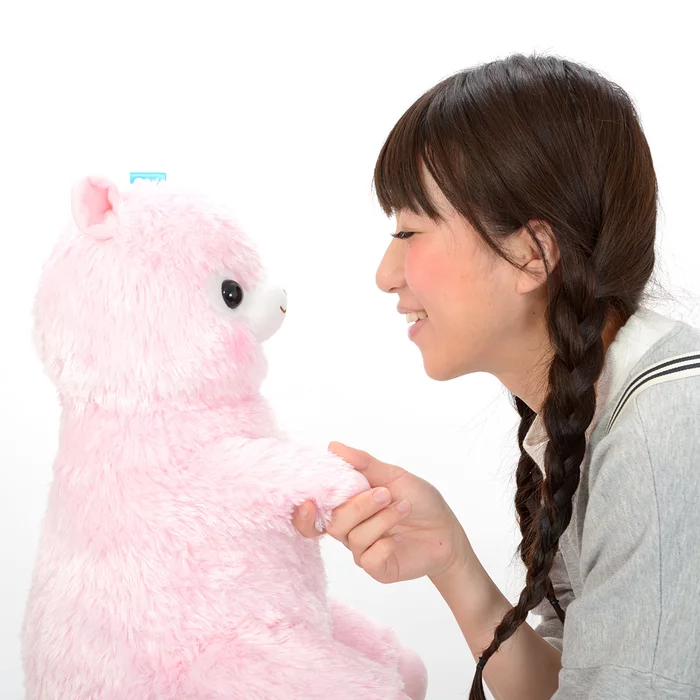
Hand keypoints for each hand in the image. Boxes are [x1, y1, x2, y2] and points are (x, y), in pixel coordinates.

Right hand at [292, 442, 472, 584]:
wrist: (447, 529)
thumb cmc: (419, 501)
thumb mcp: (394, 476)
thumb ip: (363, 464)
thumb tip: (333, 446)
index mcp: (348, 505)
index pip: (315, 513)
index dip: (304, 513)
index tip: (308, 502)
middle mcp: (350, 529)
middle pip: (334, 522)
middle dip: (359, 506)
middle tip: (384, 493)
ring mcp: (362, 551)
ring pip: (354, 537)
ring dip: (383, 519)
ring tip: (404, 508)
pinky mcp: (378, 568)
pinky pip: (369, 559)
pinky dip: (386, 545)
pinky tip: (400, 538)